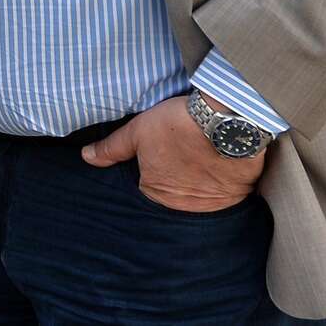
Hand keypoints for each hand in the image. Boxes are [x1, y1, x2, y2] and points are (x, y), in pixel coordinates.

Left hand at [81, 94, 265, 211]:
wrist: (226, 121)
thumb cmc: (177, 124)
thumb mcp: (137, 130)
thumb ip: (112, 148)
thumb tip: (87, 158)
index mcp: (155, 192)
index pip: (149, 184)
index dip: (156, 163)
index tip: (165, 148)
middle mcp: (183, 206)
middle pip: (176, 192)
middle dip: (178, 175)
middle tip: (184, 149)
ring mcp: (213, 204)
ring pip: (202, 194)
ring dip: (202, 180)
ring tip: (204, 154)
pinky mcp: (238, 196)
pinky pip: (228, 193)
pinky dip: (224, 180)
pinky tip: (223, 161)